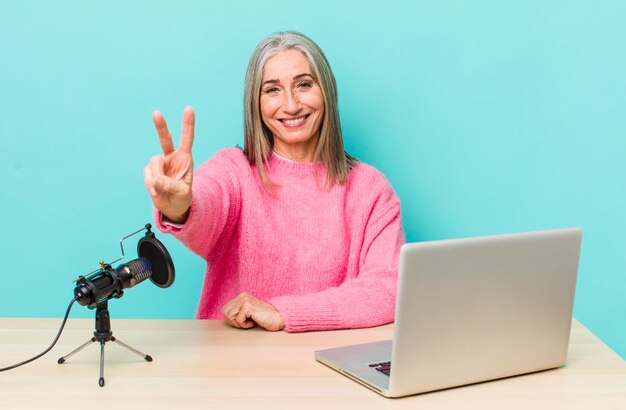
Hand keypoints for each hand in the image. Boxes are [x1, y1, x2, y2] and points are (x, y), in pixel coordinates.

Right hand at [144, 106, 194, 222]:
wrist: (173, 207)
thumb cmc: (182, 198)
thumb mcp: (182, 193)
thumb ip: (170, 185)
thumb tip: (155, 180)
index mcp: (185, 159)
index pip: (187, 139)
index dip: (188, 124)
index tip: (188, 108)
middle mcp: (172, 158)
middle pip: (165, 139)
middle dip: (161, 126)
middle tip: (156, 113)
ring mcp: (160, 164)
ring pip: (154, 163)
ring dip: (156, 177)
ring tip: (161, 189)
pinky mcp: (150, 171)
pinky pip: (147, 175)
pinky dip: (150, 185)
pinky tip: (156, 192)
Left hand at [222, 292, 284, 330]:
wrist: (276, 319)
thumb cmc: (263, 318)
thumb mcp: (247, 313)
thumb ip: (238, 311)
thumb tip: (226, 315)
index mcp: (242, 296)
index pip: (226, 309)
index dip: (232, 319)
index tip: (243, 321)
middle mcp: (242, 296)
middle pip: (226, 312)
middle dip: (234, 321)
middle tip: (246, 322)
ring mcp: (245, 300)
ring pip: (230, 316)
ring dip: (239, 323)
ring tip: (249, 322)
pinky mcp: (247, 306)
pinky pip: (238, 320)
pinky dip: (245, 325)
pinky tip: (253, 323)